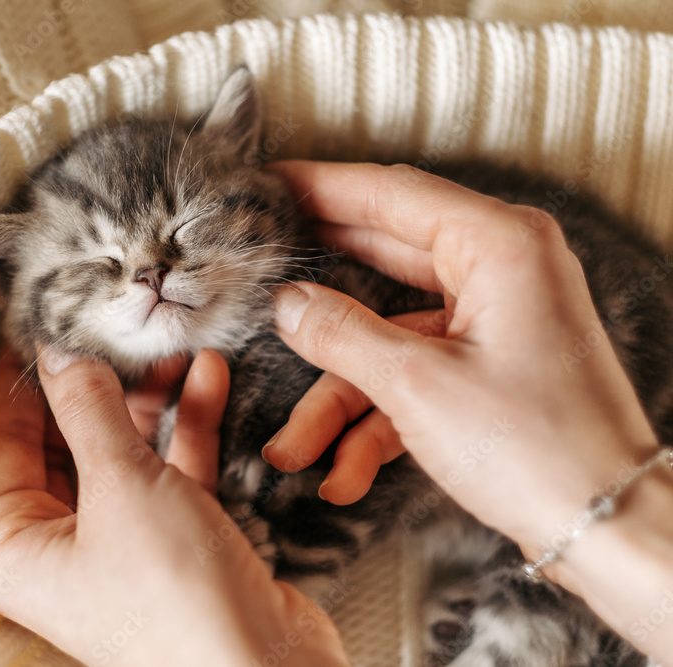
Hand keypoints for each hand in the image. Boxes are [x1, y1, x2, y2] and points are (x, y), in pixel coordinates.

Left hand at [0, 347, 347, 666]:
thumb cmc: (174, 595)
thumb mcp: (120, 485)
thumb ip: (87, 410)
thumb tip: (55, 352)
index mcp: (17, 548)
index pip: (2, 444)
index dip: (21, 382)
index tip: (37, 323)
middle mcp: (61, 551)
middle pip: (67, 444)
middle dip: (98, 385)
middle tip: (116, 329)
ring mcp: (120, 547)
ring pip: (124, 455)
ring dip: (151, 401)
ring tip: (173, 349)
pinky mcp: (174, 545)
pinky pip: (170, 473)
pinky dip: (188, 429)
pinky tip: (209, 378)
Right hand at [262, 160, 658, 556]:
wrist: (607, 526)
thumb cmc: (537, 448)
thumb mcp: (417, 385)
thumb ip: (341, 333)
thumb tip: (286, 303)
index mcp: (498, 245)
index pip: (391, 194)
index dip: (320, 187)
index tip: (267, 185)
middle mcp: (501, 269)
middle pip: (384, 257)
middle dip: (318, 285)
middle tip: (257, 265)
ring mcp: (494, 319)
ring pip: (388, 335)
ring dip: (340, 396)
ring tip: (293, 447)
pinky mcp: (487, 365)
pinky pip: (414, 374)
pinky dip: (376, 421)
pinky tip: (343, 474)